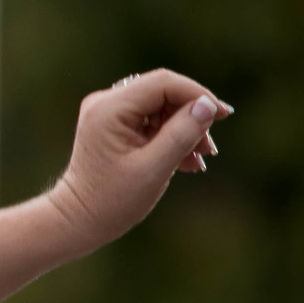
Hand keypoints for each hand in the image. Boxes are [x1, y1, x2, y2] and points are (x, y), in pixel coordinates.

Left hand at [47, 70, 230, 251]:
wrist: (80, 219)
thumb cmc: (112, 199)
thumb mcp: (154, 168)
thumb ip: (182, 134)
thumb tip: (208, 105)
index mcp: (109, 109)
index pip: (163, 83)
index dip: (198, 94)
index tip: (223, 115)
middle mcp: (105, 103)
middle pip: (164, 93)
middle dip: (192, 117)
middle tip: (209, 149)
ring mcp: (108, 113)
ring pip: (161, 107)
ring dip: (185, 130)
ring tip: (199, 159)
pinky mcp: (115, 126)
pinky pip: (152, 121)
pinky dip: (171, 137)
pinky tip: (188, 162)